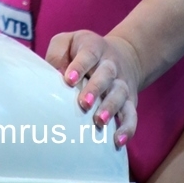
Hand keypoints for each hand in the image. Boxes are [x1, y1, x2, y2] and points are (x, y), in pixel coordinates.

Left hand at [45, 30, 142, 146]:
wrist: (125, 54)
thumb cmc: (83, 52)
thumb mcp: (69, 42)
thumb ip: (57, 54)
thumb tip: (51, 78)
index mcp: (94, 48)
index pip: (88, 54)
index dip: (79, 66)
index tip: (69, 79)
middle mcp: (110, 65)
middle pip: (106, 74)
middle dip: (95, 88)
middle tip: (84, 103)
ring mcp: (122, 83)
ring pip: (119, 94)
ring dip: (110, 108)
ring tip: (99, 121)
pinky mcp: (130, 101)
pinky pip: (132, 114)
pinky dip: (128, 128)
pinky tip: (118, 140)